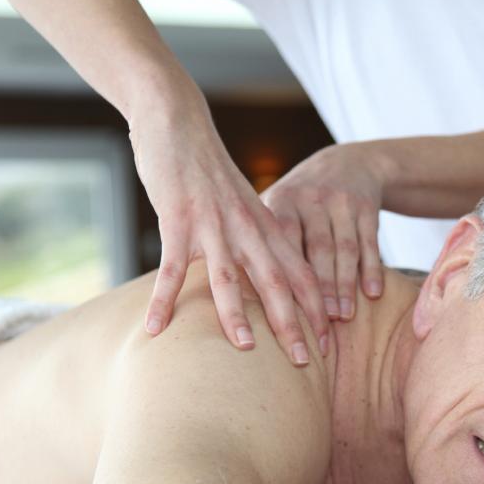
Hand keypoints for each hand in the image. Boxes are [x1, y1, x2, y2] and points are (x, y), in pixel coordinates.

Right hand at [132, 93, 328, 364]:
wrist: (179, 121)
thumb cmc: (211, 170)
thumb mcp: (245, 206)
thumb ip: (258, 240)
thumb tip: (269, 282)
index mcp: (267, 227)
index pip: (301, 275)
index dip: (316, 311)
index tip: (328, 346)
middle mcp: (247, 229)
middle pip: (276, 283)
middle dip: (292, 324)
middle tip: (306, 362)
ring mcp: (213, 225)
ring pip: (229, 278)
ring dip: (237, 315)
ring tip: (247, 350)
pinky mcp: (177, 221)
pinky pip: (169, 269)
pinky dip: (163, 300)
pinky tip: (155, 330)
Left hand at [261, 143, 386, 320]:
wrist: (345, 163)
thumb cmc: (298, 199)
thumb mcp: (274, 205)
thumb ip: (253, 237)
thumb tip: (216, 285)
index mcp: (280, 202)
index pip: (279, 247)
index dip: (279, 283)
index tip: (278, 319)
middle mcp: (309, 200)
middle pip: (316, 251)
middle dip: (318, 293)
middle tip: (315, 329)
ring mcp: (340, 201)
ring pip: (344, 249)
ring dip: (344, 285)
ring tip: (343, 318)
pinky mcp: (365, 205)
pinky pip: (369, 241)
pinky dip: (372, 268)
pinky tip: (373, 294)